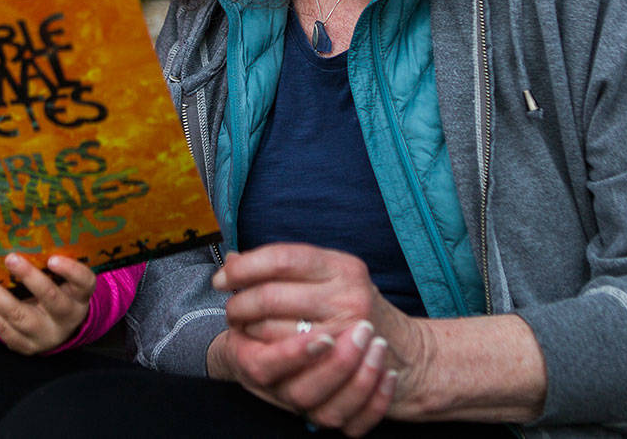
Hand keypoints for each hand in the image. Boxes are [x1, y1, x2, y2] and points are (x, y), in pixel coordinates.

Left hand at [0, 253, 94, 353]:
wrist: (57, 329)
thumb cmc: (58, 291)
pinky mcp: (27, 346)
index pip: (83, 282)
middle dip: (29, 278)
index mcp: (80, 296)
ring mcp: (47, 335)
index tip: (53, 258)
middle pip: (51, 299)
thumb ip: (52, 264)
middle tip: (10, 258)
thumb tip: (23, 235)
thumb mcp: (64, 280)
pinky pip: (5, 330)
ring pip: (21, 317)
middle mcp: (67, 317)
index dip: (70, 271)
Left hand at [210, 244, 415, 434]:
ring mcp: (349, 333)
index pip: (282, 258)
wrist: (404, 351)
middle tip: (231, 310)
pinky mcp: (343, 368)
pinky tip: (264, 351)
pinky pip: (291, 366)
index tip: (222, 278)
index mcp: (342, 266)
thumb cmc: (353, 307)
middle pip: (272, 297)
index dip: (245, 268)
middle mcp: (349, 296)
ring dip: (249, 332)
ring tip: (244, 328)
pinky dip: (269, 358)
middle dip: (240, 304)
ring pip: (274, 333)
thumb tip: (232, 259)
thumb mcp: (327, 275)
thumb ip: (284, 266)